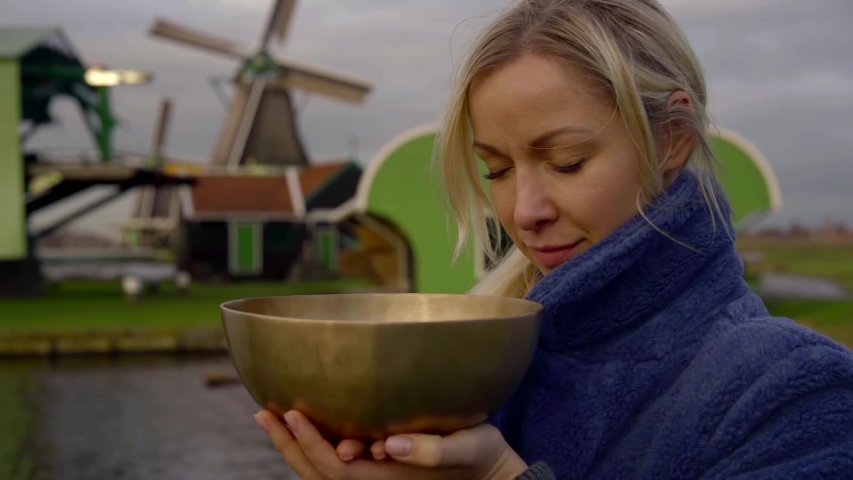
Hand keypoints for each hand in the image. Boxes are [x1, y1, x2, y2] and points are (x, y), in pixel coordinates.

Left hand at [254, 409, 527, 479]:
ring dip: (293, 446)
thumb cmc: (481, 457)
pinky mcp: (378, 467)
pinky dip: (312, 445)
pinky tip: (302, 423)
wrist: (492, 474)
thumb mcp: (466, 449)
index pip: (334, 469)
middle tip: (264, 412)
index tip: (291, 413)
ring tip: (270, 416)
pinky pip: (335, 463)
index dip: (309, 443)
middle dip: (288, 444)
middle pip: (316, 473)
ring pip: (320, 471)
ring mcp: (373, 476)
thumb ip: (432, 449)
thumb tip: (390, 444)